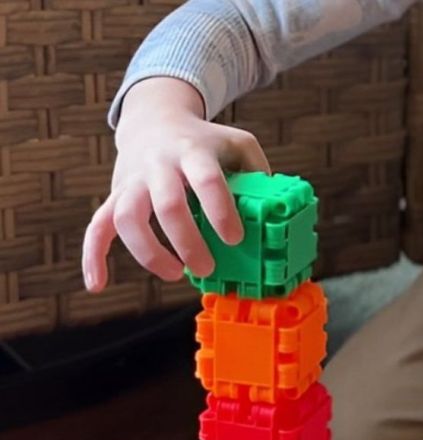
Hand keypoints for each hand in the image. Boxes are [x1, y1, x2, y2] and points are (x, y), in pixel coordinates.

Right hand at [82, 77, 269, 291]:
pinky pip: (97, 226)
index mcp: (194, 151)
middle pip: (167, 204)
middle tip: (207, 268)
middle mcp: (159, 165)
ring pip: (127, 217)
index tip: (234, 238)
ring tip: (175, 274)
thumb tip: (276, 212)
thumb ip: (258, 173)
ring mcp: (133, 180)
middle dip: (187, 241)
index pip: (206, 179)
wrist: (155, 119)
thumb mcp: (238, 144)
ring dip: (149, 252)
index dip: (219, 210)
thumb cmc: (206, 142)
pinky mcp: (115, 195)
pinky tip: (98, 284)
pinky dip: (93, 255)